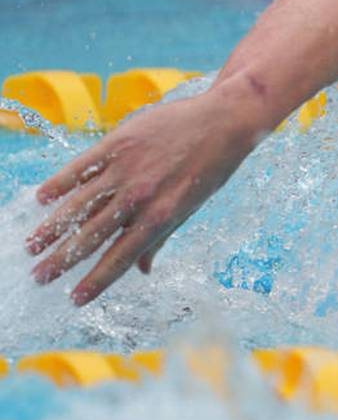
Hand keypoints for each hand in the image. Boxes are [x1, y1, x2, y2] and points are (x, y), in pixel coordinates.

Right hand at [26, 84, 263, 304]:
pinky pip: (82, 166)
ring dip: (52, 227)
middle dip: (63, 261)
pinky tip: (42, 198)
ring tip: (32, 246)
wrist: (223, 121)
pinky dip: (60, 183)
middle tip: (39, 277)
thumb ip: (160, 237)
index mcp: (160, 218)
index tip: (76, 299)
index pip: (120, 258)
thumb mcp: (190, 207)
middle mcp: (140, 197)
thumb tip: (142, 270)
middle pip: (91, 236)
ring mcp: (126, 169)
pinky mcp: (118, 143)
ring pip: (78, 204)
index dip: (97, 280)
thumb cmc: (210, 167)